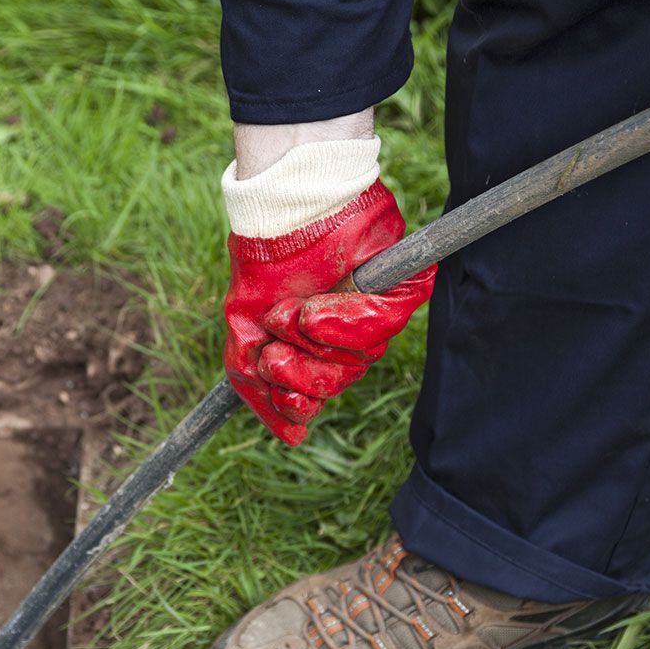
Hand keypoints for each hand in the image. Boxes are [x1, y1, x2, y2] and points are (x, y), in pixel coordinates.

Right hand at [224, 182, 431, 445]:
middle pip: (337, 383)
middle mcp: (355, 336)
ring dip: (311, 342)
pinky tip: (314, 311)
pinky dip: (343, 322)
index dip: (295, 400)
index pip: (318, 394)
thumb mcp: (245, 330)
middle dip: (299, 372)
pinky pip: (382, 326)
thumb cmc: (264, 265)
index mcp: (323, 348)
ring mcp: (381, 314)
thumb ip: (256, 383)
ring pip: (357, 360)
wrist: (281, 209)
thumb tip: (294, 438)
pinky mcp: (404, 288)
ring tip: (288, 314)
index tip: (272, 380)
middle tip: (274, 348)